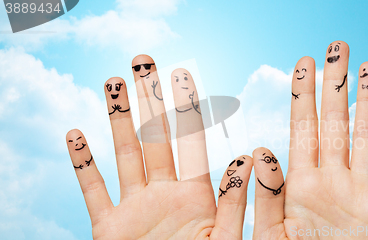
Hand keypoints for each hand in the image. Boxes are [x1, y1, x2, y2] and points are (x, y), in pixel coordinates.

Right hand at [66, 55, 251, 239]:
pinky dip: (82, 165)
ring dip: (117, 119)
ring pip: (124, 154)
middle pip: (155, 137)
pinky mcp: (108, 229)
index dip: (186, 107)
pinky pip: (92, 191)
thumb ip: (236, 202)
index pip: (191, 141)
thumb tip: (251, 157)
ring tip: (113, 83)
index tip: (183, 75)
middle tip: (144, 62)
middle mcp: (164, 195)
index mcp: (196, 196)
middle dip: (149, 100)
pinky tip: (74, 135)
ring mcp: (135, 209)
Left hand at [252, 42, 367, 238]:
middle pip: (335, 122)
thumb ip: (267, 197)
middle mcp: (333, 180)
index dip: (303, 94)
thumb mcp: (274, 235)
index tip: (303, 62)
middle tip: (338, 47)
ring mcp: (362, 193)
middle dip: (336, 85)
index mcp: (301, 184)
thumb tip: (260, 153)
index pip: (302, 128)